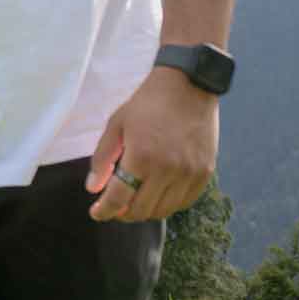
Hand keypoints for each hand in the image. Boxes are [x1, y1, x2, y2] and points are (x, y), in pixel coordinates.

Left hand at [87, 66, 219, 220]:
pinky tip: (158, 194)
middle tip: (115, 205)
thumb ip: (103, 159)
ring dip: (145, 210)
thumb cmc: (148, 103)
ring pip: (163, 211)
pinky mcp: (205, 173)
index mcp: (142, 157)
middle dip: (123, 213)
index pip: (119, 199)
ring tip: (135, 199)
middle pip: (141, 211)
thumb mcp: (117, 124)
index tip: (96, 213)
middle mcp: (167, 171)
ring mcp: (189, 174)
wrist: (188, 85)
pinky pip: (184, 203)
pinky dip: (168, 204)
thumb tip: (93, 189)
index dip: (104, 211)